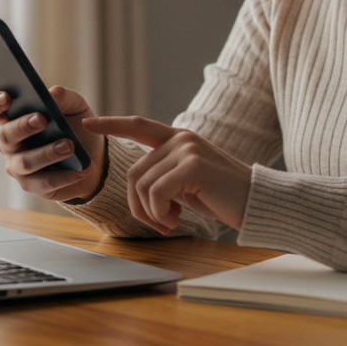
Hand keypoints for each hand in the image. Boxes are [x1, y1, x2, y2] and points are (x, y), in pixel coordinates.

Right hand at [0, 86, 106, 201]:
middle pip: (5, 135)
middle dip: (22, 126)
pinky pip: (45, 182)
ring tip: (69, 146)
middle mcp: (10, 144)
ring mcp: (18, 166)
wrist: (93, 158)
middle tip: (41, 119)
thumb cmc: (76, 128)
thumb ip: (64, 98)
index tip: (6, 97)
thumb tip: (52, 93)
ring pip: (25, 161)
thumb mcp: (75, 108)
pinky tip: (82, 169)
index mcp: (13, 118)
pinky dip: (66, 175)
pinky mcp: (33, 186)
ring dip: (47, 153)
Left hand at [82, 116, 250, 234]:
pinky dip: (160, 213)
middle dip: (138, 205)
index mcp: (179, 138)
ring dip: (151, 212)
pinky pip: (156, 193)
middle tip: (160, 223)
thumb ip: (166, 172)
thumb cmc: (223, 196)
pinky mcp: (192, 166)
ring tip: (171, 221)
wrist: (257, 201)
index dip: (112, 123)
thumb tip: (139, 187)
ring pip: (142, 185)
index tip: (90, 122)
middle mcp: (181, 138)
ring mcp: (187, 150)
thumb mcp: (190, 179)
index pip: (139, 125)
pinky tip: (178, 219)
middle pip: (134, 172)